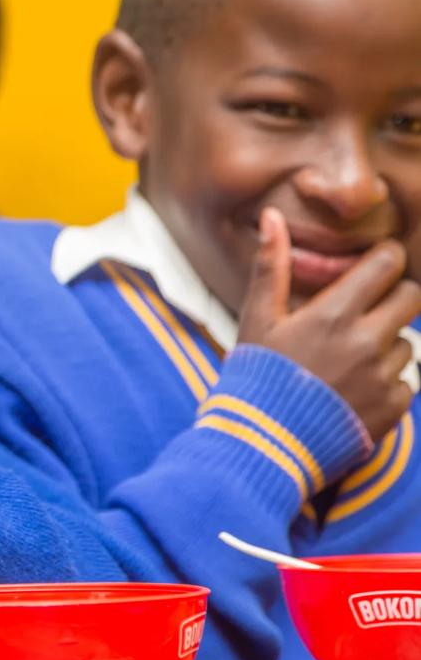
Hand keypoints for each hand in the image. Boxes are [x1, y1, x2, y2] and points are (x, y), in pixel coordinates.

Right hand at [238, 207, 420, 441]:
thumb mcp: (257, 318)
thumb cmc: (255, 375)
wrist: (263, 442)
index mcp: (334, 314)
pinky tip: (353, 389)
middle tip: (366, 310)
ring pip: (408, 342)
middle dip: (393, 296)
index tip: (372, 267)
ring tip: (348, 359)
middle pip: (411, 297)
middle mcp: (367, 342)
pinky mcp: (393, 408)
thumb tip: (272, 217)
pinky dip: (387, 382)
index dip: (382, 261)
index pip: (386, 265)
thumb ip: (271, 266)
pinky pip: (407, 382)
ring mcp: (383, 377)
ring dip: (386, 343)